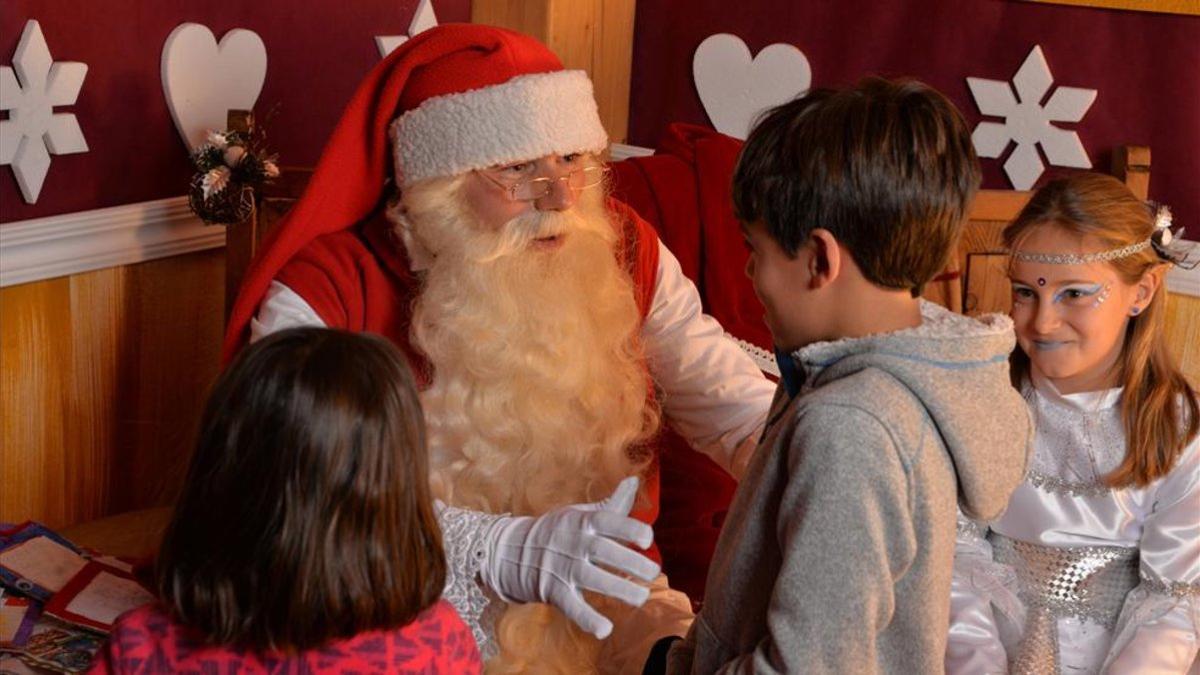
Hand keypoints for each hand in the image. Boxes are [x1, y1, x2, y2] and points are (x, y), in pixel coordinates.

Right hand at [480, 476, 660, 638]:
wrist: (509, 551)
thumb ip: (611, 504)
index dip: (629, 529)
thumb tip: (634, 481)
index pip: (608, 521)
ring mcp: (563, 567)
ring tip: (641, 598)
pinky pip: (572, 605)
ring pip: (592, 578)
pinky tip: (606, 629)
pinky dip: (587, 618)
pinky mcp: (553, 590)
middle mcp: (574, 542)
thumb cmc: (555, 531)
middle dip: (631, 562)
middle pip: (605, 551)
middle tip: (654, 573)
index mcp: (582, 521)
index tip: (648, 539)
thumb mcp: (578, 513)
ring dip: (618, 589)